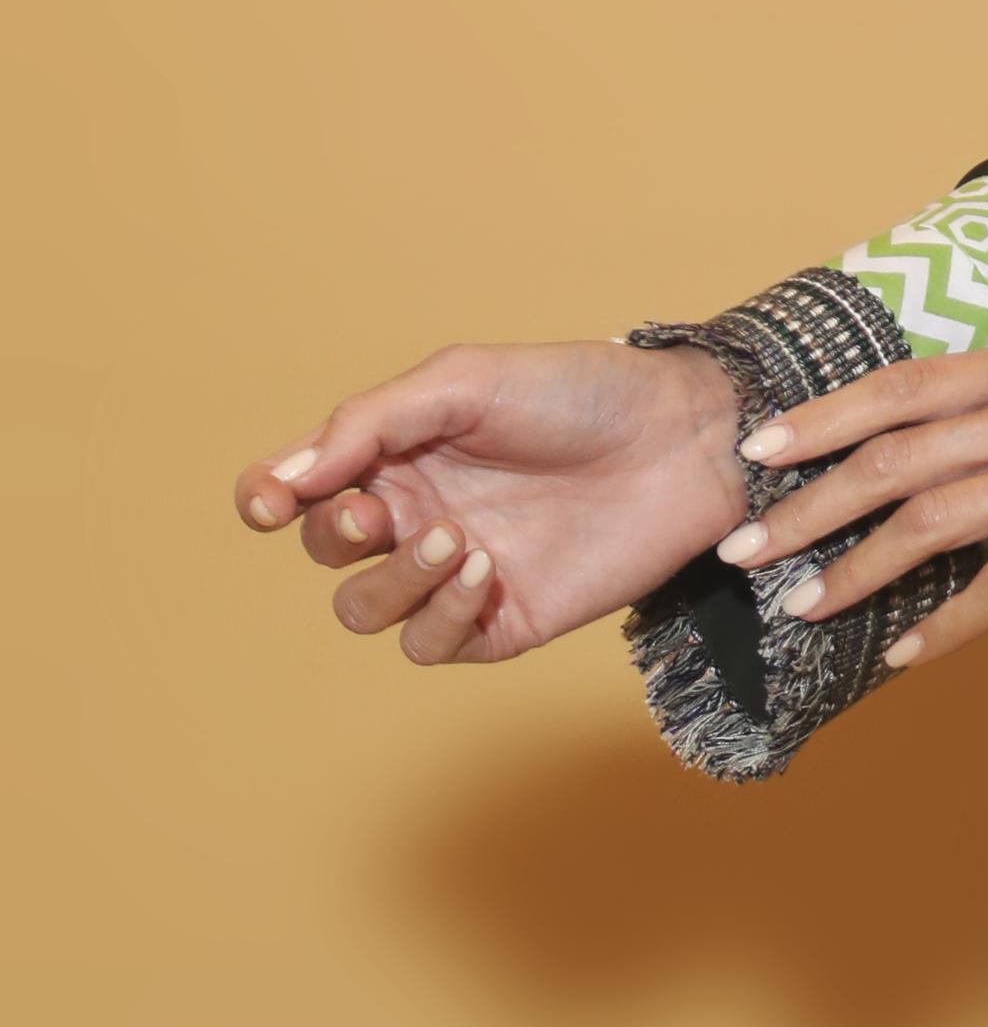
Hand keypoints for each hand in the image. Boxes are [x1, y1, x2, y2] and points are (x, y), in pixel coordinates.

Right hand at [234, 342, 742, 664]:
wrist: (683, 439)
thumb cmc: (581, 392)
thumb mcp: (466, 382)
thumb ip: (370, 423)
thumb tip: (286, 473)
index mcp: (398, 453)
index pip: (299, 488)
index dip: (264, 496)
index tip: (267, 502)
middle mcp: (417, 513)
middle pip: (325, 553)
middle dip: (335, 537)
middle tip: (381, 514)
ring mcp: (457, 572)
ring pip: (366, 611)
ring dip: (390, 582)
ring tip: (456, 539)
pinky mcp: (503, 620)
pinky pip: (432, 643)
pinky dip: (441, 615)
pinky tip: (483, 571)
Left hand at [716, 330, 987, 674]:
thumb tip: (978, 416)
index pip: (903, 384)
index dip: (821, 416)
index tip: (757, 445)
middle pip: (893, 455)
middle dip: (804, 503)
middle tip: (740, 544)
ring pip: (928, 521)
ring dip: (850, 567)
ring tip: (798, 604)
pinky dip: (943, 625)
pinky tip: (904, 655)